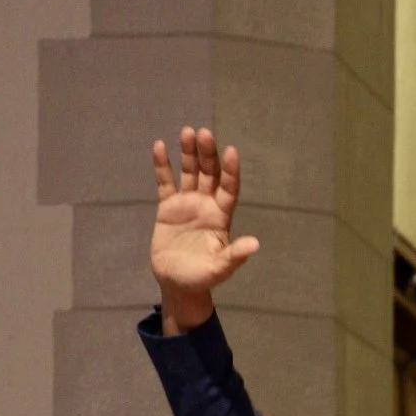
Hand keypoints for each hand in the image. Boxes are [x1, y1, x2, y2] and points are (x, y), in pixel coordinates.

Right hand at [150, 127, 259, 333]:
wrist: (177, 284)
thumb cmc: (202, 277)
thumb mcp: (219, 269)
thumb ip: (235, 255)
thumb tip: (255, 244)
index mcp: (221, 216)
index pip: (229, 188)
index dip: (231, 171)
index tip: (231, 151)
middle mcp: (206, 205)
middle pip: (210, 174)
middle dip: (208, 154)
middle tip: (204, 133)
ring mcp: (187, 204)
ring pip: (190, 173)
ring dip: (189, 153)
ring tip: (188, 131)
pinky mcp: (168, 207)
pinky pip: (165, 182)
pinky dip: (162, 166)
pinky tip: (159, 146)